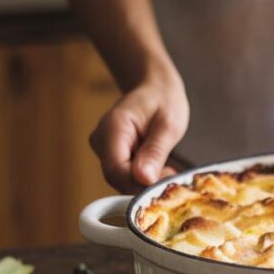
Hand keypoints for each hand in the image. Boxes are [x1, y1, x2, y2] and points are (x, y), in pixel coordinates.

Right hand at [89, 74, 189, 192]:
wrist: (156, 89)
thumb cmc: (164, 101)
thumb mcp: (169, 125)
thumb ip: (155, 151)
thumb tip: (144, 179)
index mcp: (114, 127)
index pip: (116, 169)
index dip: (139, 183)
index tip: (166, 183)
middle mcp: (101, 139)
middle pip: (116, 176)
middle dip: (144, 185)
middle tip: (171, 178)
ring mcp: (103, 147)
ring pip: (120, 178)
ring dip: (144, 182)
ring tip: (168, 171)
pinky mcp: (110, 154)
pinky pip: (123, 174)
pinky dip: (142, 177)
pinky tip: (159, 169)